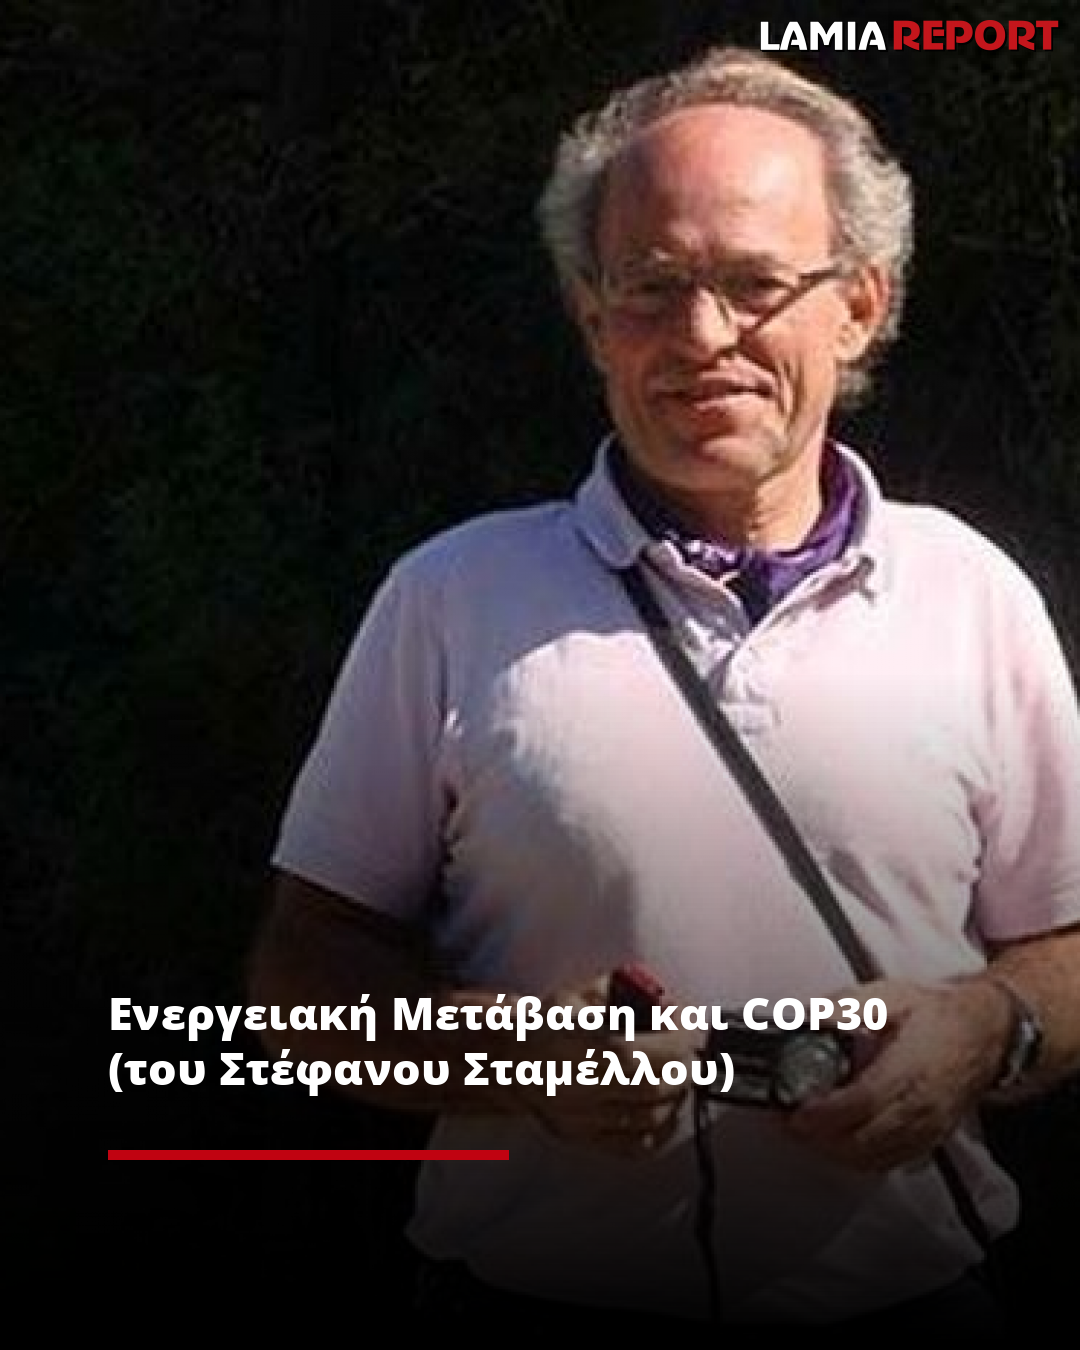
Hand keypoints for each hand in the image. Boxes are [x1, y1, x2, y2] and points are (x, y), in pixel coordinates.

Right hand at [513, 980, 699, 1160]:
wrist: (506, 1059)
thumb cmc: (546, 1024)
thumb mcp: (582, 993)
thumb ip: (626, 990)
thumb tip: (664, 999)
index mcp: (579, 1046)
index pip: (642, 1054)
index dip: (675, 1041)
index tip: (687, 1028)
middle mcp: (579, 1086)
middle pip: (653, 1088)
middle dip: (683, 1068)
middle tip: (688, 1051)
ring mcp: (580, 1119)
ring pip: (650, 1118)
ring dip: (675, 1095)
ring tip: (676, 1072)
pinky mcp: (581, 1138)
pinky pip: (636, 1145)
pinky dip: (661, 1126)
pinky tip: (663, 1104)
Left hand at [783, 977, 1010, 1170]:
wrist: (982, 1033)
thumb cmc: (936, 1016)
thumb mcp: (889, 996)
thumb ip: (848, 1007)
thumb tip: (813, 1015)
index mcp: (910, 1070)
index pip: (862, 1103)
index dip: (824, 1113)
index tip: (793, 1111)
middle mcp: (919, 1108)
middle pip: (862, 1141)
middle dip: (817, 1137)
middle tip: (785, 1121)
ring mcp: (925, 1130)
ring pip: (871, 1159)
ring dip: (832, 1151)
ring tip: (803, 1130)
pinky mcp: (926, 1141)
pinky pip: (886, 1163)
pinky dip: (855, 1158)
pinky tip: (835, 1142)